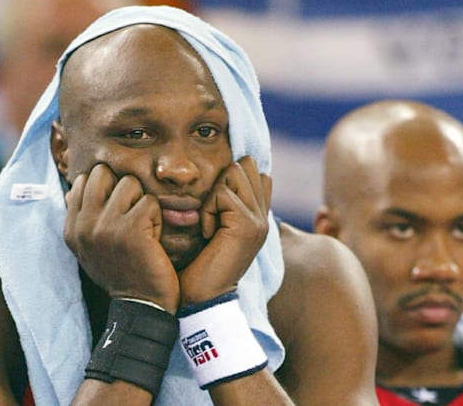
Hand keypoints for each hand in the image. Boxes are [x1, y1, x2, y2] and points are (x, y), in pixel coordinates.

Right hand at [63, 164, 178, 311]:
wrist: (141, 306)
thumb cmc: (121, 273)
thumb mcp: (91, 248)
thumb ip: (83, 218)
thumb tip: (78, 186)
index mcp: (72, 229)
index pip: (83, 181)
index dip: (106, 190)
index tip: (115, 214)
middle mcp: (83, 225)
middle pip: (103, 172)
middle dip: (122, 187)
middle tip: (131, 213)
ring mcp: (105, 226)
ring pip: (130, 182)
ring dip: (142, 202)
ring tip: (143, 227)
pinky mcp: (130, 228)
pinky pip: (150, 201)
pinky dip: (156, 218)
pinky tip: (152, 239)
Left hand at [178, 156, 271, 304]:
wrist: (203, 299)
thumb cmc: (199, 265)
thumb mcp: (213, 228)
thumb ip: (222, 205)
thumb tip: (216, 178)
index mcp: (258, 215)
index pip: (255, 170)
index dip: (230, 177)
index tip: (215, 205)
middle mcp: (263, 215)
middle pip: (245, 164)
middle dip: (222, 180)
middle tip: (211, 213)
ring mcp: (259, 219)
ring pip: (235, 171)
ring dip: (214, 193)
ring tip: (209, 223)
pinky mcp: (248, 225)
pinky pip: (222, 193)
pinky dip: (207, 210)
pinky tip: (206, 233)